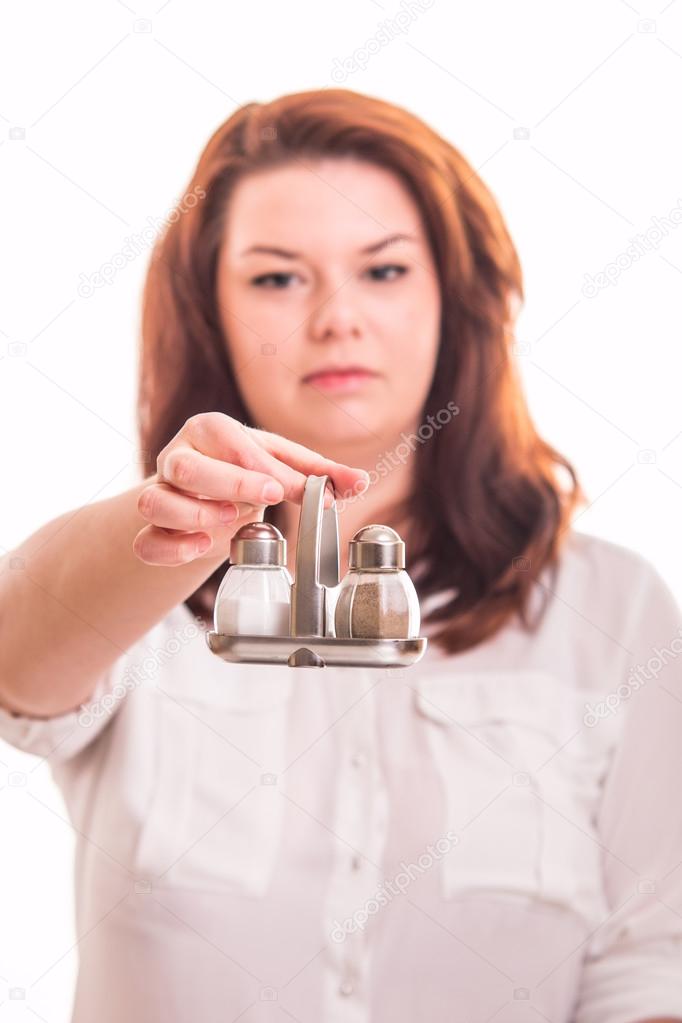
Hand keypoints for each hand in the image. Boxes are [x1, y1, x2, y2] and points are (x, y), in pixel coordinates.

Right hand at [132, 412, 367, 566]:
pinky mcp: (150, 528)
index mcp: (212, 429)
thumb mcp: (284, 465)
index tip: (280, 491)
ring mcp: (159, 491)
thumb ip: (321, 474)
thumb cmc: (248, 470)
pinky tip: (201, 549)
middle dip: (224, 487)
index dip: (254, 470)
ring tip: (227, 525)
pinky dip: (170, 550)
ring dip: (192, 518)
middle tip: (256, 505)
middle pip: (184, 468)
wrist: (208, 492)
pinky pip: (145, 542)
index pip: (229, 444)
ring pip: (156, 503)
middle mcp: (178, 455)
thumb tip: (360, 481)